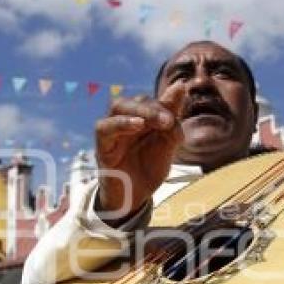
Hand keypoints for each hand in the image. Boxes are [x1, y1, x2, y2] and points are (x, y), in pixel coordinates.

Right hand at [95, 86, 185, 224]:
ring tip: (160, 121)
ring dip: (140, 110)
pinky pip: (104, 128)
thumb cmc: (148, 169)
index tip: (179, 105)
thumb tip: (180, 85)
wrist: (135, 198)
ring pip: (118, 107)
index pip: (152, 100)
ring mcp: (112, 132)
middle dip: (154, 107)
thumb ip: (172, 118)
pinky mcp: (102, 146)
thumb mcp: (167, 144)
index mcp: (142, 119)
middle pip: (134, 101)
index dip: (166, 101)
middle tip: (169, 120)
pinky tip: (137, 124)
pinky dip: (120, 123)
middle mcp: (125, 121)